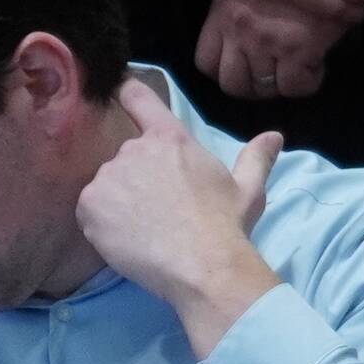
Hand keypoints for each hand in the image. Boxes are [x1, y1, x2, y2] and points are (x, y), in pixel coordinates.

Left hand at [76, 78, 281, 355]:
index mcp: (170, 140)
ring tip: (149, 232)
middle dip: (140, 178)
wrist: (204, 268)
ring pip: (109, 186)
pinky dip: (106, 225)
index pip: (138, 98)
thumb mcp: (249, 190)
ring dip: (122, 202)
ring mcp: (107, 178)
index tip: (124, 98)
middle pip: (128, 157)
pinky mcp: (89, 206)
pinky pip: (92, 212)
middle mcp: (133, 150)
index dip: (129, 95)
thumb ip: (257, 158)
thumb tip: (274, 136)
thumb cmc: (228, 226)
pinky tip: (131, 242)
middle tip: (163, 210)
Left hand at [195, 0, 346, 99]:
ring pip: (266, 90)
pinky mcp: (296, 51)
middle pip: (233, 85)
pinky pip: (295, 88)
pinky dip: (307, 83)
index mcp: (223, 14)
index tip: (244, 70)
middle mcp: (239, 30)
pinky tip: (314, 64)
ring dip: (283, 84)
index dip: (226, 73)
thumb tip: (238, 54)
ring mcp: (266, 42)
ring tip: (296, 67)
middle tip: (272, 77)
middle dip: (253, 87)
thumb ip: (234, 20)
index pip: (206, 63)